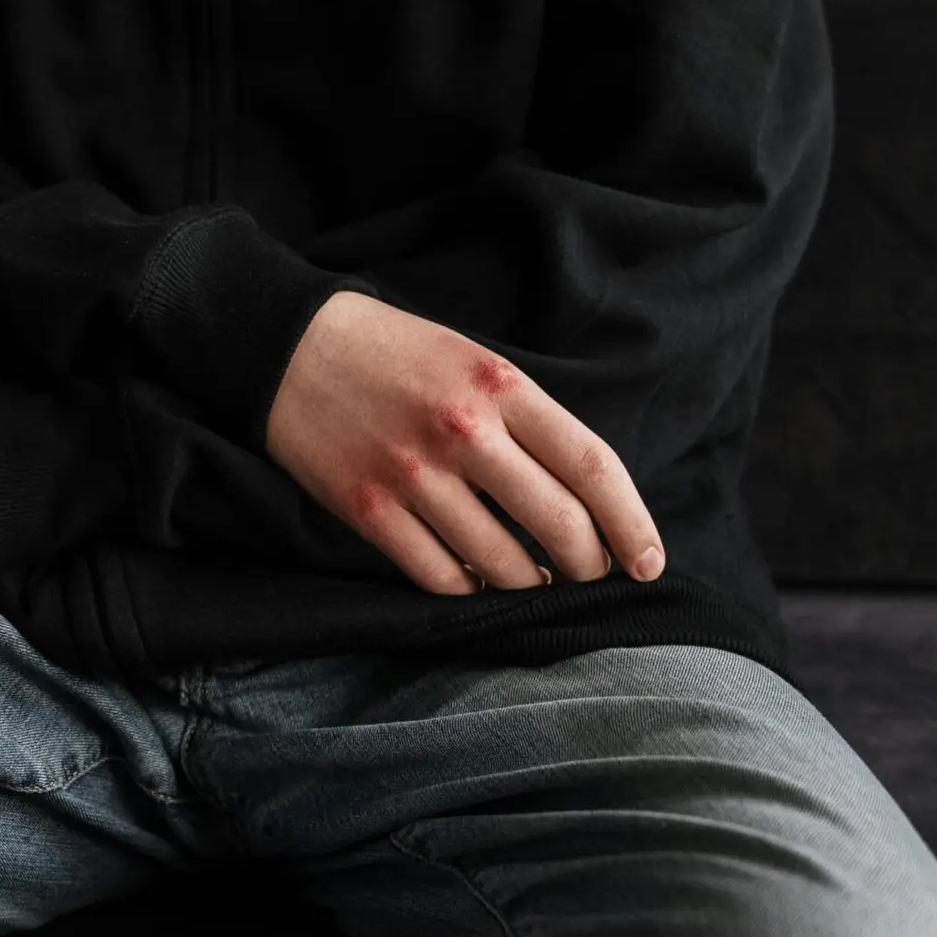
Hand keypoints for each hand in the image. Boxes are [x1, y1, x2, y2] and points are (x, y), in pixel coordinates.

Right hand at [266, 292, 663, 594]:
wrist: (287, 348)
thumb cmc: (394, 355)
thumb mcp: (473, 361)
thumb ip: (526, 420)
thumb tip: (582, 497)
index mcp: (501, 386)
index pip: (593, 466)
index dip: (632, 524)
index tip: (649, 562)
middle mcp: (463, 431)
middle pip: (558, 523)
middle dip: (588, 564)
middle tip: (589, 573)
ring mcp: (413, 474)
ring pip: (502, 563)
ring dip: (529, 583)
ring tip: (532, 578)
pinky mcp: (369, 509)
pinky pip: (440, 576)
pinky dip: (470, 588)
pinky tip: (476, 578)